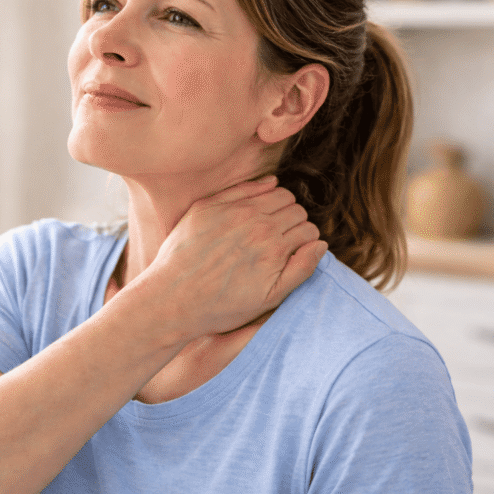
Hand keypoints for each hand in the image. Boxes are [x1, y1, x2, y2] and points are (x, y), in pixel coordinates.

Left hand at [137, 177, 326, 338]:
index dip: (306, 240)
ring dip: (281, 204)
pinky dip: (261, 187)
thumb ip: (300, 270)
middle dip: (296, 222)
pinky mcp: (210, 205)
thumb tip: (321, 244)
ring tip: (273, 221)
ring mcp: (232, 211)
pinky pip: (246, 186)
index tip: (296, 249)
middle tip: (285, 237)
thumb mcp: (268, 299)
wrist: (172, 301)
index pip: (308, 230)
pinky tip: (264, 193)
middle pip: (295, 209)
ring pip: (276, 193)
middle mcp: (257, 224)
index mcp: (274, 247)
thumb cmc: (221, 307)